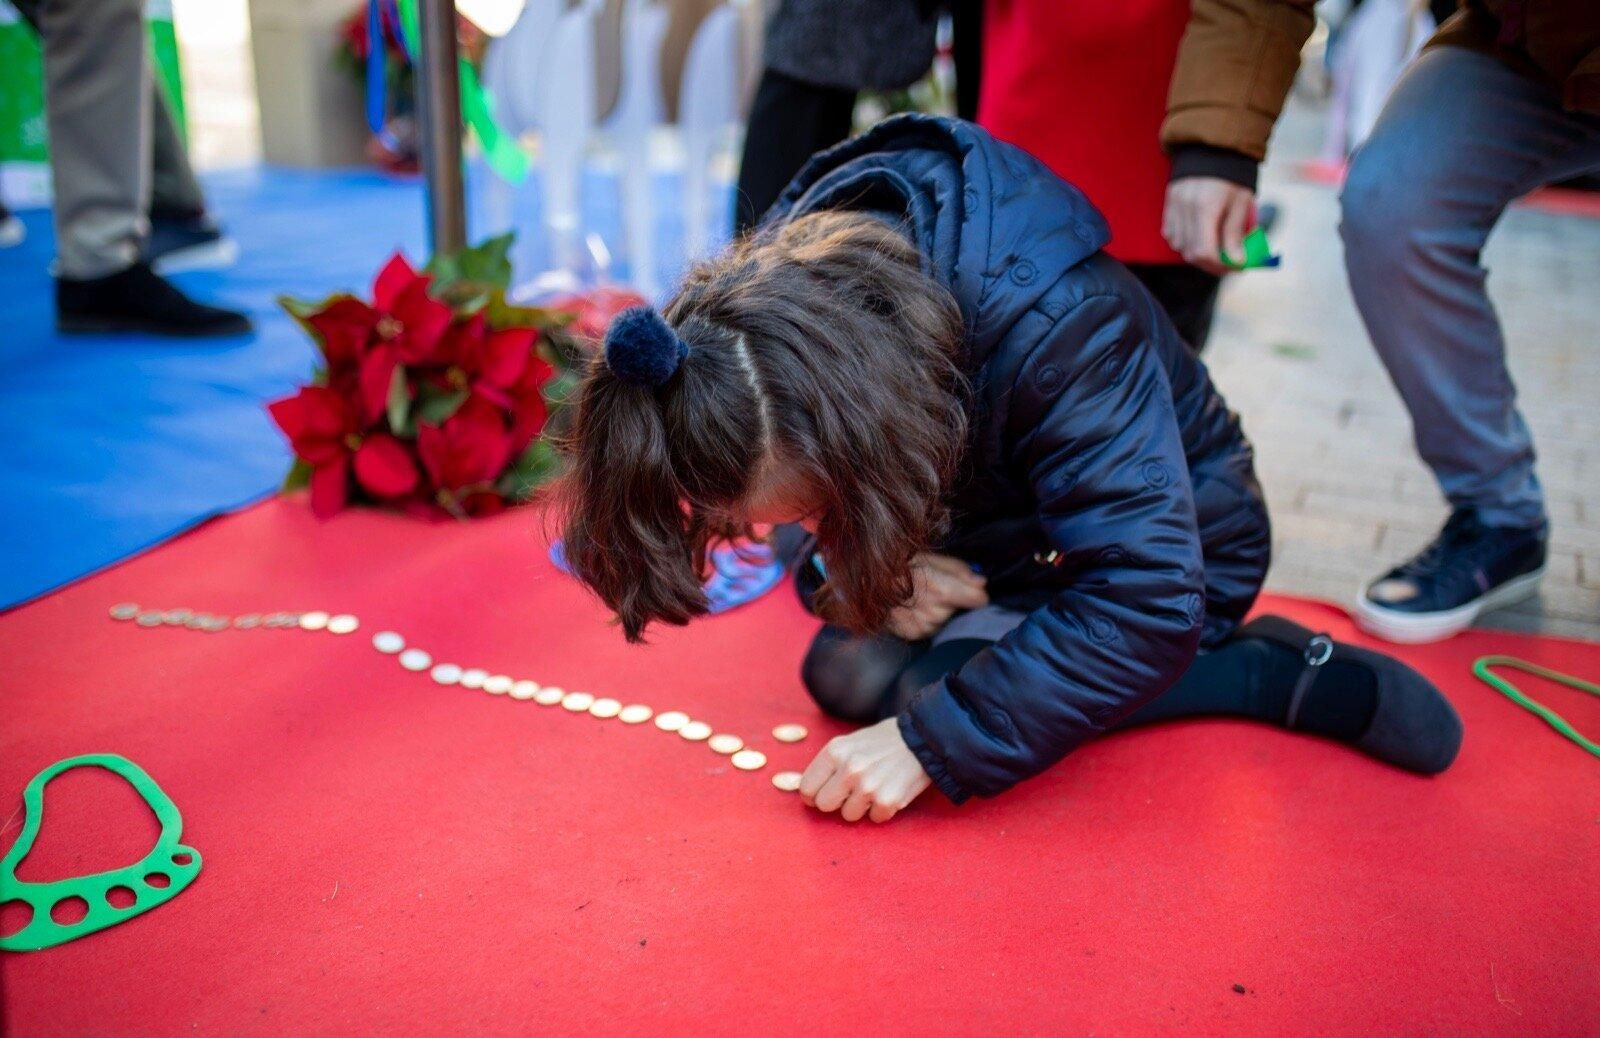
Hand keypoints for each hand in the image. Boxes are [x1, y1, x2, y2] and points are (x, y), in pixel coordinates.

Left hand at [799, 717, 932, 822]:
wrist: (921, 738)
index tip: (826, 791)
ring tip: (874, 787)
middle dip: (837, 801)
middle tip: (852, 790)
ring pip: (848, 815)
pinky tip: (889, 791)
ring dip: (861, 806)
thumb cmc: (881, 742)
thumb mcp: (848, 743)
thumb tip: (791, 785)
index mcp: (835, 751)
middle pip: (824, 805)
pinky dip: (882, 810)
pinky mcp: (887, 801)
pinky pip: (874, 819)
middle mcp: (849, 769)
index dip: (815, 793)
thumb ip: (825, 766)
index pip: (807, 788)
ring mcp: (868, 787)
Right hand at [884, 553, 987, 640]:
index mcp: (941, 590)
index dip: (975, 592)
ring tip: (917, 595)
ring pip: (945, 617)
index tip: (970, 587)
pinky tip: (912, 607)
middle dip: (952, 597)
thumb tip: (981, 582)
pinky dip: (925, 618)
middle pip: (960, 608)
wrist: (863, 585)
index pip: (978, 600)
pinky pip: (931, 626)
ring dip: (937, 608)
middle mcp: (933, 613)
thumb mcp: (927, 557)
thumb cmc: (894, 566)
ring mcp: (923, 627)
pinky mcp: (913, 635)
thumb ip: (957, 569)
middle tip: (931, 585)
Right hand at [1162, 177, 1255, 274]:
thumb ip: (1235, 232)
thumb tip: (1238, 261)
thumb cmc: (1232, 173)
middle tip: (1228, 263)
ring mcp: (1173, 206)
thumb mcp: (1240, 202)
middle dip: (1211, 264)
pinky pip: (1171, 233)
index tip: (1236, 266)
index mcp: (1206, 208)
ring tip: (1215, 248)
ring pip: (1179, 246)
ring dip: (1197, 254)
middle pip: (1191, 253)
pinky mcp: (1168, 203)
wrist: (1213, 145)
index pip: (1205, 252)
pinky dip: (1184, 241)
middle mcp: (1185, 209)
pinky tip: (1198, 236)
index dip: (1220, 266)